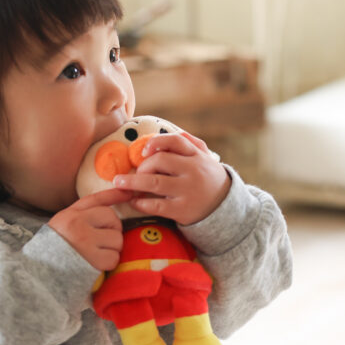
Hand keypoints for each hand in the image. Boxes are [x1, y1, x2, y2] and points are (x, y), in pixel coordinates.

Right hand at [48, 188, 131, 270]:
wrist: (42, 274)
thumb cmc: (57, 248)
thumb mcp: (65, 223)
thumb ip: (85, 211)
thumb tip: (114, 199)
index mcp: (71, 215)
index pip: (97, 199)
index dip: (115, 195)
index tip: (129, 193)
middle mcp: (77, 225)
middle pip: (114, 220)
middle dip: (112, 231)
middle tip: (100, 241)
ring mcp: (85, 242)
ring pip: (117, 240)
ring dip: (112, 249)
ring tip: (96, 253)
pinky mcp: (92, 261)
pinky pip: (114, 258)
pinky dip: (108, 263)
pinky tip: (96, 264)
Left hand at [112, 132, 230, 224]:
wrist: (225, 207)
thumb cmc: (207, 178)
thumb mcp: (205, 157)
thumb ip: (188, 143)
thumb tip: (161, 134)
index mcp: (196, 156)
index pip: (175, 140)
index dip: (156, 142)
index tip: (143, 151)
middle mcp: (193, 171)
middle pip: (160, 161)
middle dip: (142, 166)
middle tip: (135, 173)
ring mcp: (187, 191)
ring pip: (154, 183)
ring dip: (132, 183)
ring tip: (119, 184)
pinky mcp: (182, 210)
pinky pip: (156, 206)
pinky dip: (141, 203)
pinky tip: (134, 202)